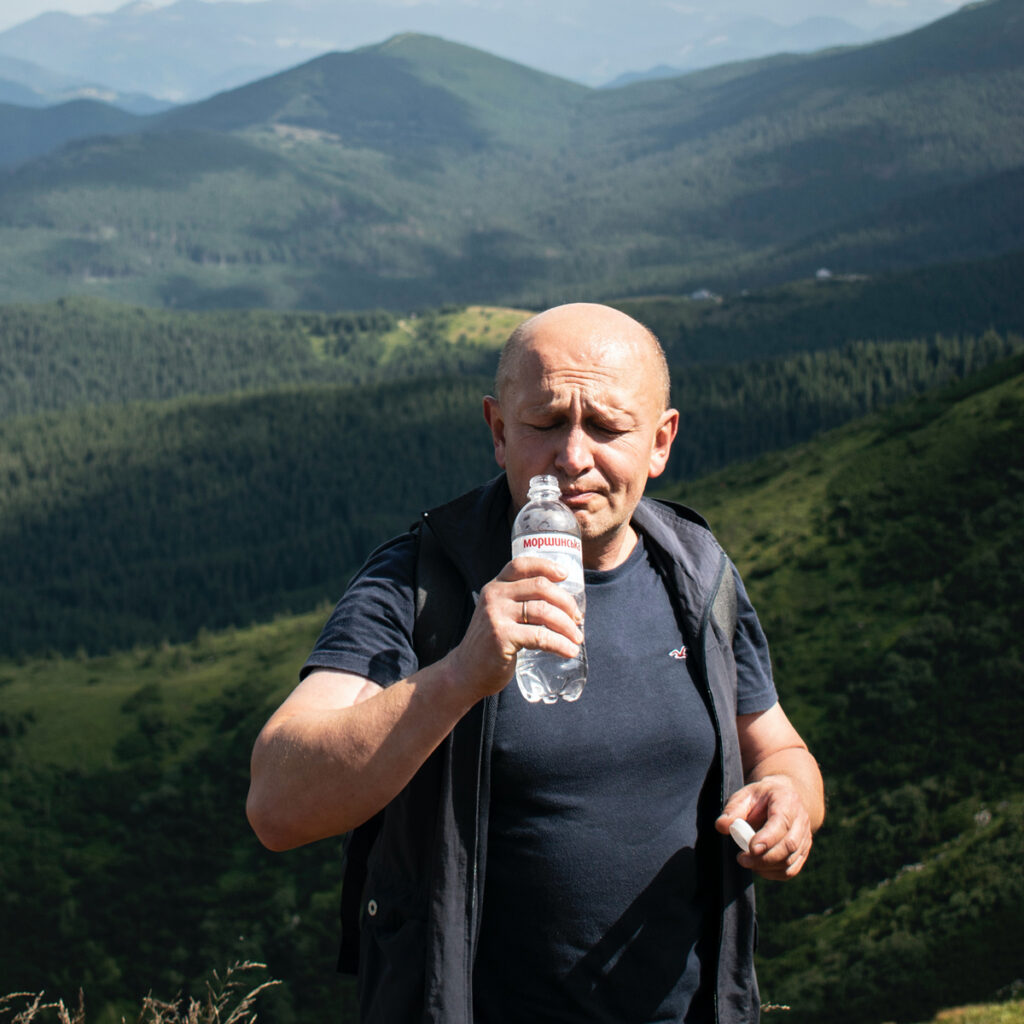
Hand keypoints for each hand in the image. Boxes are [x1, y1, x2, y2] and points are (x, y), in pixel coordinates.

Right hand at [445, 555, 584, 702]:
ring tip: (577, 638)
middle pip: (540, 587)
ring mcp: (496, 615)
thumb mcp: (499, 614)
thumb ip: (519, 602)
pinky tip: (569, 651)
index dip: (546, 566)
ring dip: (567, 625)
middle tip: (578, 618)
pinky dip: (560, 644)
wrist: (466, 672)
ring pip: (544, 611)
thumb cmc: (491, 643)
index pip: (521, 565)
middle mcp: (494, 596)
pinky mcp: (501, 636)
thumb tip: (563, 604)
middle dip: (566, 602)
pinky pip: (540, 636)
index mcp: (495, 586)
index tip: (566, 575)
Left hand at [716, 774, 813, 879]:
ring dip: (767, 867)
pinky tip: (758, 867)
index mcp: (787, 801)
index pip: (781, 823)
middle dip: (764, 857)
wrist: (784, 797)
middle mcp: (801, 820)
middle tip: (741, 859)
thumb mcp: (745, 795)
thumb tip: (722, 826)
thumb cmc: (761, 797)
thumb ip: (733, 809)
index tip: (750, 848)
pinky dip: (774, 873)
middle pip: (789, 845)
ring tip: (746, 861)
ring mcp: (805, 837)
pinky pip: (791, 870)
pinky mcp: (803, 852)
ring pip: (791, 860)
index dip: (767, 838)